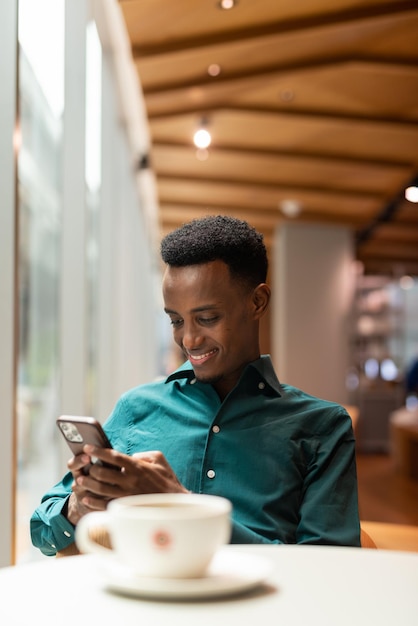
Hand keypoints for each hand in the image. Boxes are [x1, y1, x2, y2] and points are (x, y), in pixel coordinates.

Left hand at [66, 446, 187, 524]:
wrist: (175, 503)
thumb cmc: (167, 479)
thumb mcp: (159, 459)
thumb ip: (143, 454)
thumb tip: (130, 455)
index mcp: (137, 467)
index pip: (113, 456)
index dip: (98, 451)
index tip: (88, 447)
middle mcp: (130, 480)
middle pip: (103, 472)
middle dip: (90, 468)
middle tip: (84, 464)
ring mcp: (127, 495)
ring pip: (101, 489)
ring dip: (88, 483)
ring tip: (79, 479)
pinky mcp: (126, 508)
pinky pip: (104, 505)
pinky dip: (92, 501)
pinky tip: (86, 497)